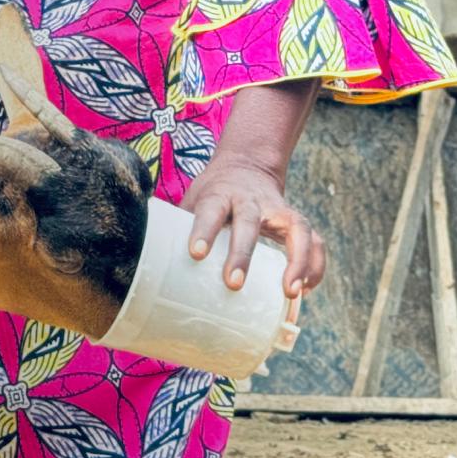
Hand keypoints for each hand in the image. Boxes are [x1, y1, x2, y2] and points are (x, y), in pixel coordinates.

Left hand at [179, 151, 325, 297]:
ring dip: (297, 260)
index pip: (209, 210)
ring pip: (296, 228)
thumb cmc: (211, 195)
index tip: (196, 254)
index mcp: (218, 195)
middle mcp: (250, 200)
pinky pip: (314, 241)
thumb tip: (141, 267)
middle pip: (249, 222)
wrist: (246, 165)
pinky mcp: (297, 221)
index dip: (203, 230)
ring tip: (291, 292)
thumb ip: (175, 230)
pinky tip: (306, 290)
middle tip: (233, 284)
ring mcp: (278, 209)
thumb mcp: (191, 201)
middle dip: (242, 253)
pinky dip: (314, 265)